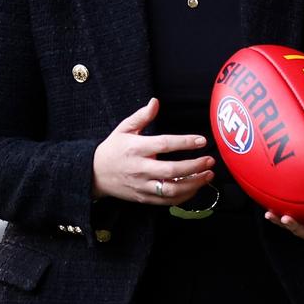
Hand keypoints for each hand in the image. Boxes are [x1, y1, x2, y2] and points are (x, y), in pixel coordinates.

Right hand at [92, 97, 214, 204]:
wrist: (94, 174)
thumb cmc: (112, 149)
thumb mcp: (123, 129)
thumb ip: (141, 116)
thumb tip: (155, 102)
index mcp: (136, 148)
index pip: (164, 144)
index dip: (185, 142)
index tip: (201, 140)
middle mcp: (140, 168)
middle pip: (172, 170)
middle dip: (195, 166)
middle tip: (209, 161)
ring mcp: (142, 185)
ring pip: (172, 189)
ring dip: (194, 184)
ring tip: (208, 175)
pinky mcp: (144, 197)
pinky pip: (167, 201)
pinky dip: (184, 196)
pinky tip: (194, 188)